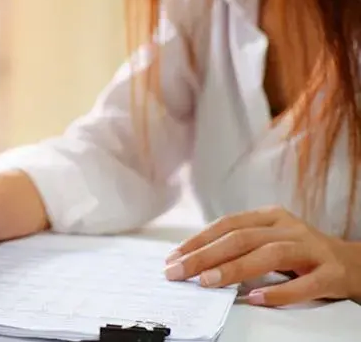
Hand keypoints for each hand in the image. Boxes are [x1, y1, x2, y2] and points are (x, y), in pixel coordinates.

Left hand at [163, 206, 360, 305]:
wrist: (353, 264)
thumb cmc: (300, 253)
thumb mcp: (269, 240)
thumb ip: (238, 247)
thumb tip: (193, 262)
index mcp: (270, 217)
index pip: (227, 224)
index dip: (198, 240)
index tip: (173, 257)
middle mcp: (289, 228)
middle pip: (242, 238)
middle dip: (205, 256)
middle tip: (179, 272)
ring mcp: (311, 249)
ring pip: (269, 255)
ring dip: (235, 269)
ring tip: (208, 282)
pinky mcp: (330, 273)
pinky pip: (303, 284)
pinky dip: (278, 293)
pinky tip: (255, 299)